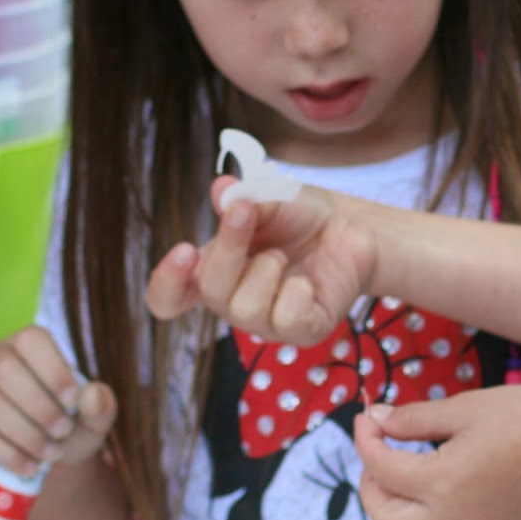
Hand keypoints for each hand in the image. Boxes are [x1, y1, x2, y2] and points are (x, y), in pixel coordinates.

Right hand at [0, 326, 116, 476]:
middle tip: (63, 430)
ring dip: (25, 432)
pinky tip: (31, 465)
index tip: (73, 400)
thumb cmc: (70, 425)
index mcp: (28, 345)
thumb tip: (93, 393)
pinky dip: (8, 453)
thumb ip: (101, 406)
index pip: (31, 339)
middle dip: (39, 405)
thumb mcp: (93, 419)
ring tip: (52, 452)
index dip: (52, 369)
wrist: (45, 457)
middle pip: (4, 368)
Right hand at [145, 176, 377, 345]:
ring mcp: (268, 322)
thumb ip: (246, 198)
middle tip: (245, 212)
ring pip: (245, 311)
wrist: (353, 228)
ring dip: (265, 270)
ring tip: (283, 255)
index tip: (183, 250)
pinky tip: (307, 281)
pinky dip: (297, 292)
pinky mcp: (304, 331)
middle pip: (211, 291)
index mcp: (215, 272)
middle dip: (227, 248)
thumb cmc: (302, 216)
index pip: (170, 297)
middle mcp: (235, 302)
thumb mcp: (271, 198)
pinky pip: (287, 320)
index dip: (167, 283)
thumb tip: (224, 188)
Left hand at [354, 386, 520, 519]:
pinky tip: (426, 501)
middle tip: (376, 450)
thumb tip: (377, 419)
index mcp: (443, 481)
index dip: (366, 436)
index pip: (380, 465)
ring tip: (396, 479)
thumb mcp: (469, 407)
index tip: (368, 416)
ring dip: (390, 512)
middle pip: (383, 516)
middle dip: (369, 483)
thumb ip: (416, 418)